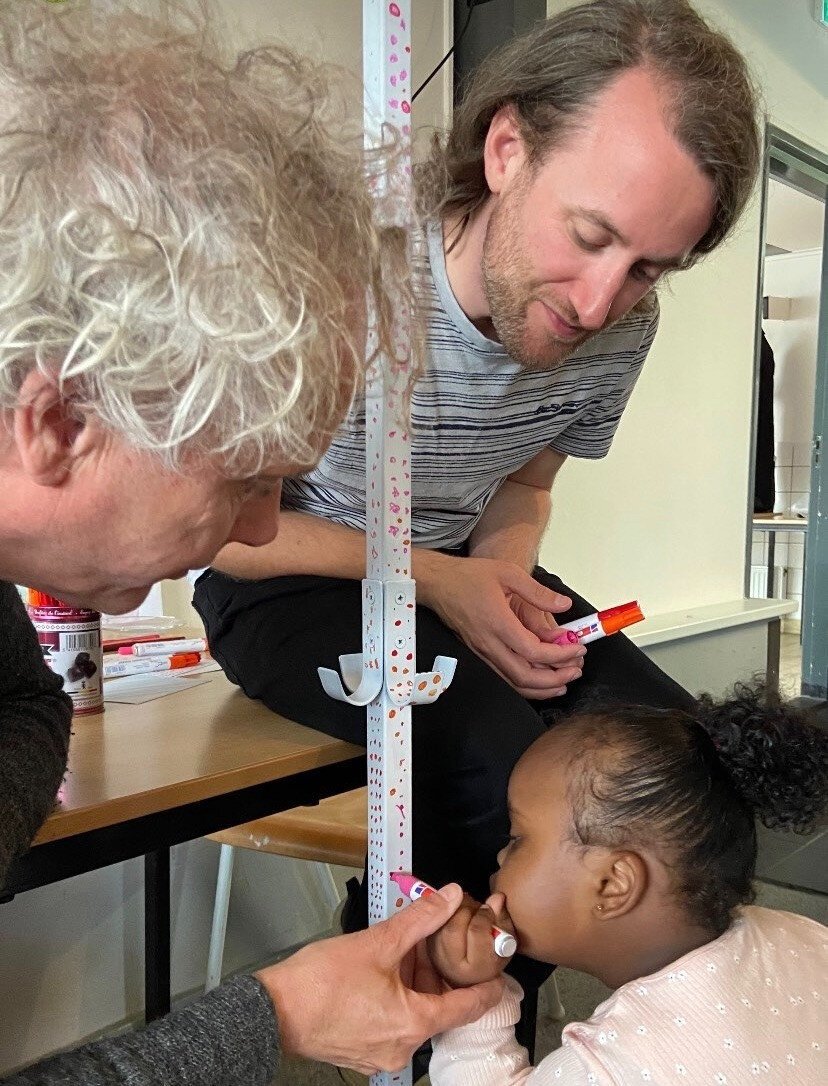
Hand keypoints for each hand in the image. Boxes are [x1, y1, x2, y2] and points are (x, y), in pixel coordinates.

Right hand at [256, 883, 503, 1074]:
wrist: (274, 1012)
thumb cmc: (321, 983)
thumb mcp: (379, 942)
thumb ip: (421, 918)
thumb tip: (449, 896)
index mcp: (415, 1024)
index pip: (469, 1007)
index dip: (487, 983)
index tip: (498, 967)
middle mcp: (403, 1047)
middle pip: (440, 1007)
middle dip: (441, 973)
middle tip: (442, 943)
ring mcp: (381, 1054)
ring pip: (415, 1014)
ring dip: (417, 984)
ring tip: (407, 950)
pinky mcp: (362, 1051)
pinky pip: (393, 1022)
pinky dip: (397, 998)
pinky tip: (385, 971)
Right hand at [418, 554, 584, 698]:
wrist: (438, 584)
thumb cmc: (467, 577)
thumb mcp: (507, 573)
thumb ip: (538, 592)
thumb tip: (563, 604)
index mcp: (498, 622)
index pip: (534, 651)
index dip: (560, 655)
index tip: (576, 648)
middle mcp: (489, 643)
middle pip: (525, 675)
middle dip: (555, 679)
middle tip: (574, 671)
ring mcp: (483, 652)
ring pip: (514, 682)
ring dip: (541, 688)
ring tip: (563, 682)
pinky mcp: (479, 654)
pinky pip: (504, 678)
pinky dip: (524, 685)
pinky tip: (538, 681)